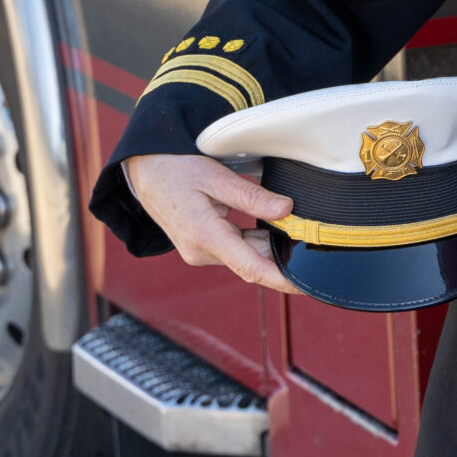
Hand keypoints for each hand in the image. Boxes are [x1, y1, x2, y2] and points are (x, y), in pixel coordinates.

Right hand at [120, 152, 305, 293]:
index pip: (251, 268)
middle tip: (311, 240)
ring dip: (268, 246)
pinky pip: (234, 250)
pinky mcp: (201, 247)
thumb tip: (287, 209)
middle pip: (252, 262)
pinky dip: (254, 242)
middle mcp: (202, 252)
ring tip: (293, 228)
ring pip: (245, 256)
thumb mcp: (216, 177)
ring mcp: (200, 252)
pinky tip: (272, 228)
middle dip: (281, 256)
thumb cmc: (176, 170)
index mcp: (205, 237)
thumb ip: (252, 197)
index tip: (305, 287)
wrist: (144, 171)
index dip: (281, 280)